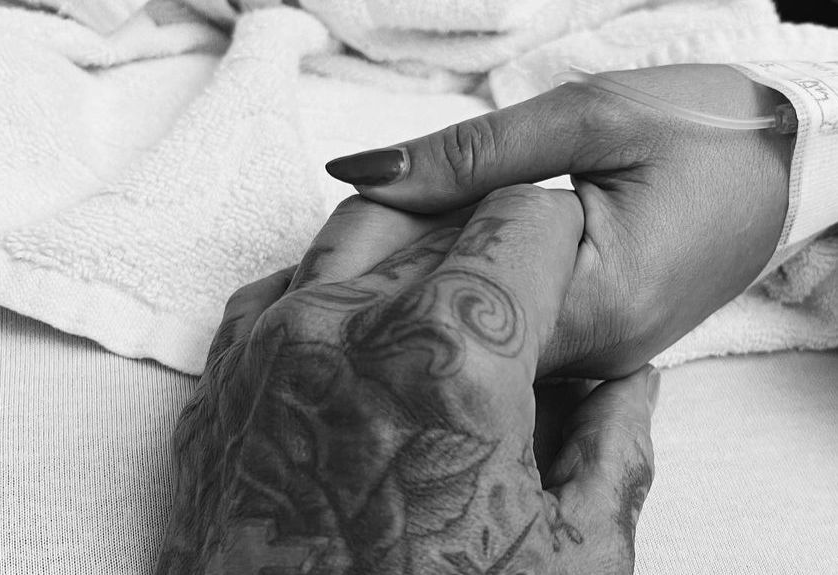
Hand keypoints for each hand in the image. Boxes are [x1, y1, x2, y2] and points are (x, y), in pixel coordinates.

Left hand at [156, 191, 657, 573]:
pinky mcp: (225, 378)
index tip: (568, 266)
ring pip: (359, 232)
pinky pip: (288, 284)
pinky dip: (338, 288)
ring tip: (448, 316)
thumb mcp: (568, 564)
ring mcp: (272, 346)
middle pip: (442, 221)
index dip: (561, 236)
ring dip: (414, 253)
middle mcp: (348, 330)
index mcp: (451, 360)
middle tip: (519, 303)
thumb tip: (630, 387)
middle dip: (493, 246)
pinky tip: (371, 333)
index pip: (522, 219)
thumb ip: (615, 454)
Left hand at [326, 64, 793, 377]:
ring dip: (441, 278)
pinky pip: (513, 329)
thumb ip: (471, 151)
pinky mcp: (597, 346)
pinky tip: (465, 249)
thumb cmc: (707, 133)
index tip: (378, 204)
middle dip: (408, 268)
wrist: (787, 170)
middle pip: (461, 327)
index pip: (457, 292)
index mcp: (602, 298)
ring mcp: (599, 358)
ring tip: (429, 225)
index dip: (399, 248)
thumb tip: (363, 171)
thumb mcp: (588, 118)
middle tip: (389, 213)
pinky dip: (477, 286)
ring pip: (482, 334)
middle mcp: (599, 352)